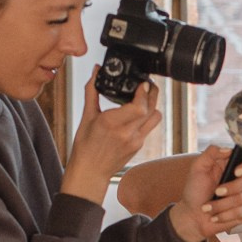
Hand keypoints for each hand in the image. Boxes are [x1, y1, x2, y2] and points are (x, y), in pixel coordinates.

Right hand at [63, 81, 163, 197]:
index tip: (142, 82)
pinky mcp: (139, 145)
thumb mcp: (86, 116)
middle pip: (151, 108)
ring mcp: (135, 140)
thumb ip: (92, 91)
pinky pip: (150, 126)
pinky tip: (139, 113)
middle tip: (146, 85)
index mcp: (111, 123)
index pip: (139, 106)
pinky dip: (147, 117)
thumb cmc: (86, 146)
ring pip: (155, 117)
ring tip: (144, 98)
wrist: (91, 170)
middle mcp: (126, 132)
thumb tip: (96, 71)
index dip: (144, 91)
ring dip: (152, 105)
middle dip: (151, 93)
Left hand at [170, 147, 241, 241]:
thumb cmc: (195, 191)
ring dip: (222, 204)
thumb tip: (228, 150)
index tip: (236, 172)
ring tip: (208, 208)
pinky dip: (225, 215)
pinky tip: (215, 216)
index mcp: (235, 166)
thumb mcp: (198, 168)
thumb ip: (211, 153)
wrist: (192, 215)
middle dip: (232, 188)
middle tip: (217, 192)